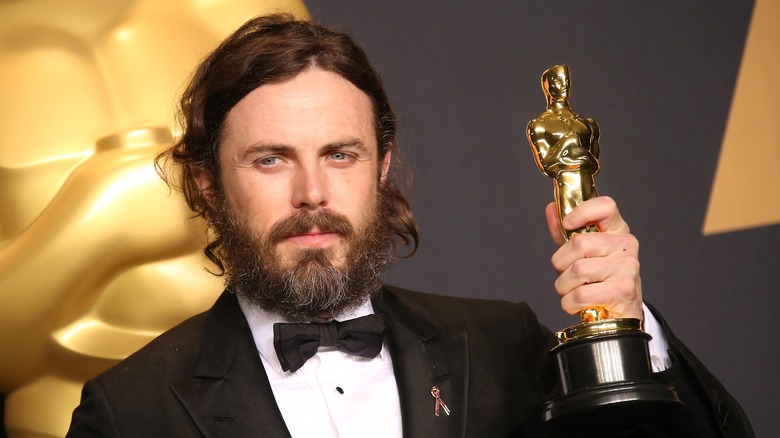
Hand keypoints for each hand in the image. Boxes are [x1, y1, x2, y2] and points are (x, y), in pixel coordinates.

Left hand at [545, 196, 642, 319]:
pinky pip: (580, 294)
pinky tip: (579, 304)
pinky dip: (570, 303)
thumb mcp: (580, 254)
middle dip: (561, 263)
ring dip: (564, 286)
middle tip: (568, 275)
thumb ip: (565, 232)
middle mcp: (625, 246)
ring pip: (577, 270)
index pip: (606, 206)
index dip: (582, 211)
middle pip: (579, 243)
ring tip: (574, 291)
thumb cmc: (597, 281)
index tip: (568, 224)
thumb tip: (551, 208)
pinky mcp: (623, 291)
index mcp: (617, 231)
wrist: (619, 316)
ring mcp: (627, 268)